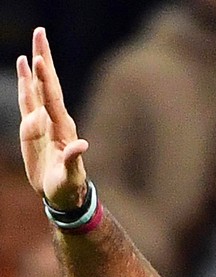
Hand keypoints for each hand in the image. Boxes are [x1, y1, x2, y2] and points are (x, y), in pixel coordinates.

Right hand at [17, 27, 87, 208]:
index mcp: (63, 129)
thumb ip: (74, 160)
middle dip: (44, 58)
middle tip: (41, 32)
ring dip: (35, 65)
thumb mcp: (71, 175)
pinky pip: (27, 99)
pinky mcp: (33, 127)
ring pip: (37, 87)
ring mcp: (43, 122)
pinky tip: (22, 66)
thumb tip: (82, 145)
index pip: (53, 99)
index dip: (47, 80)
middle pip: (48, 84)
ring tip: (34, 43)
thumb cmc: (68, 187)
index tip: (41, 60)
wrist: (63, 194)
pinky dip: (25, 82)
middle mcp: (54, 120)